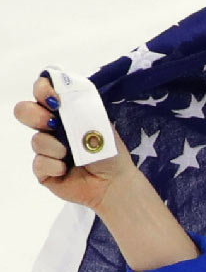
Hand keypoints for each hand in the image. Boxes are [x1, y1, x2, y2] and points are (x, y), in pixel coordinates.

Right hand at [12, 74, 140, 211]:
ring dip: (57, 147)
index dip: (42, 90)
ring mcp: (45, 149)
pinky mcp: (43, 169)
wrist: (114, 182)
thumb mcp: (99, 124)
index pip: (43, 92)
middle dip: (35, 115)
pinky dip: (55, 166)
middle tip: (53, 124)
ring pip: (37, 140)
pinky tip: (67, 170)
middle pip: (25, 111)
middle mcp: (51, 128)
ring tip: (75, 156)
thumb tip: (63, 93)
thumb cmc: (109, 151)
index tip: (54, 99)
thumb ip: (80, 107)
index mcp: (64, 113)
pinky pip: (39, 163)